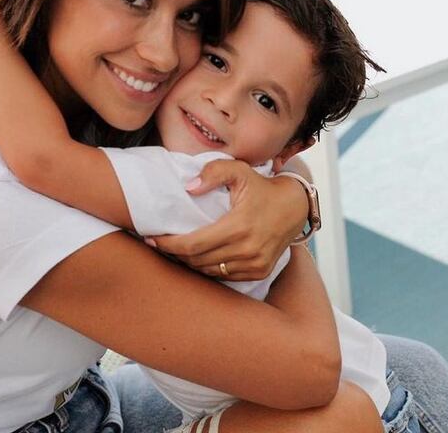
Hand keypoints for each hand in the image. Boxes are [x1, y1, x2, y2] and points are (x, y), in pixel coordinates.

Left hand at [151, 159, 308, 280]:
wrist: (295, 207)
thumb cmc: (262, 187)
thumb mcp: (240, 170)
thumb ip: (213, 172)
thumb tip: (189, 187)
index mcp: (239, 226)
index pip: (193, 244)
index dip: (168, 245)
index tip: (152, 239)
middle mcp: (247, 250)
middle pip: (197, 261)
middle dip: (174, 254)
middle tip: (160, 244)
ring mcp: (255, 264)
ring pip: (209, 271)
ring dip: (189, 263)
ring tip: (176, 251)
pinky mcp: (259, 272)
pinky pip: (224, 277)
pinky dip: (209, 268)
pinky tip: (199, 257)